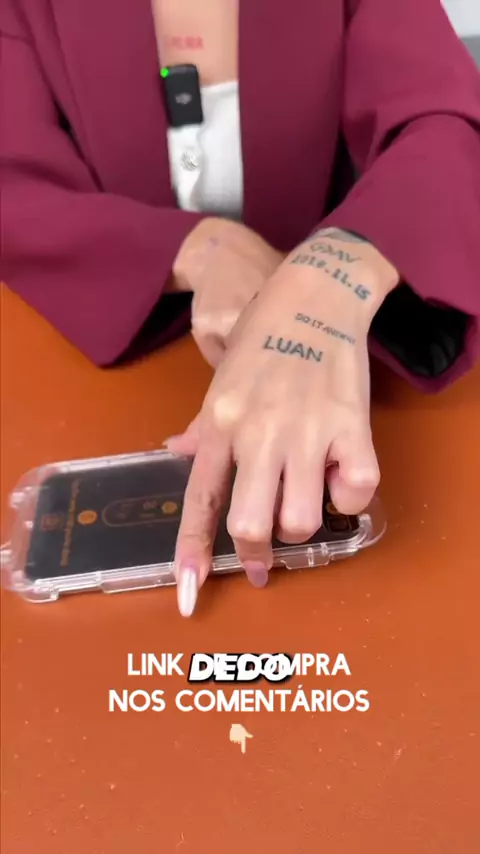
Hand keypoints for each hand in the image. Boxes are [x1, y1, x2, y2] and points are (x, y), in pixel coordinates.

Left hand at [169, 228, 398, 615]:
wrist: (315, 296)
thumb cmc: (263, 339)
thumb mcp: (220, 382)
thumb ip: (201, 427)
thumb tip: (174, 453)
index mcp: (220, 423)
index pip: (201, 499)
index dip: (192, 551)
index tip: (190, 593)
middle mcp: (259, 432)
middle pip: (252, 523)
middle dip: (256, 554)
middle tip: (262, 557)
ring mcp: (307, 430)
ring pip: (302, 519)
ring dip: (302, 525)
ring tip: (304, 500)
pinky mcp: (351, 426)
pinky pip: (354, 491)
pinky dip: (348, 498)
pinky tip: (339, 478)